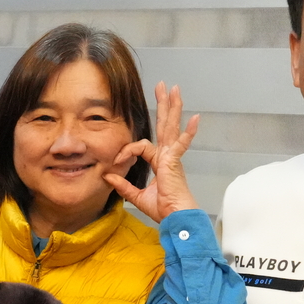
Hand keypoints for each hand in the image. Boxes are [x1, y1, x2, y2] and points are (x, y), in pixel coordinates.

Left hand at [105, 81, 201, 223]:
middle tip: (163, 86)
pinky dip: (188, 132)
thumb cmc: (163, 209)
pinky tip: (195, 118)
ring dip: (172, 108)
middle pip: (164, 126)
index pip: (142, 146)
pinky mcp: (174, 161)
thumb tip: (107, 176)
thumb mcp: (137, 195)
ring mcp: (172, 157)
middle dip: (163, 106)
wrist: (175, 217)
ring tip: (174, 89)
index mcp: (160, 162)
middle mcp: (167, 156)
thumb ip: (123, 186)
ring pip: (171, 127)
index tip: (117, 161)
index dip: (127, 150)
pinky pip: (180, 144)